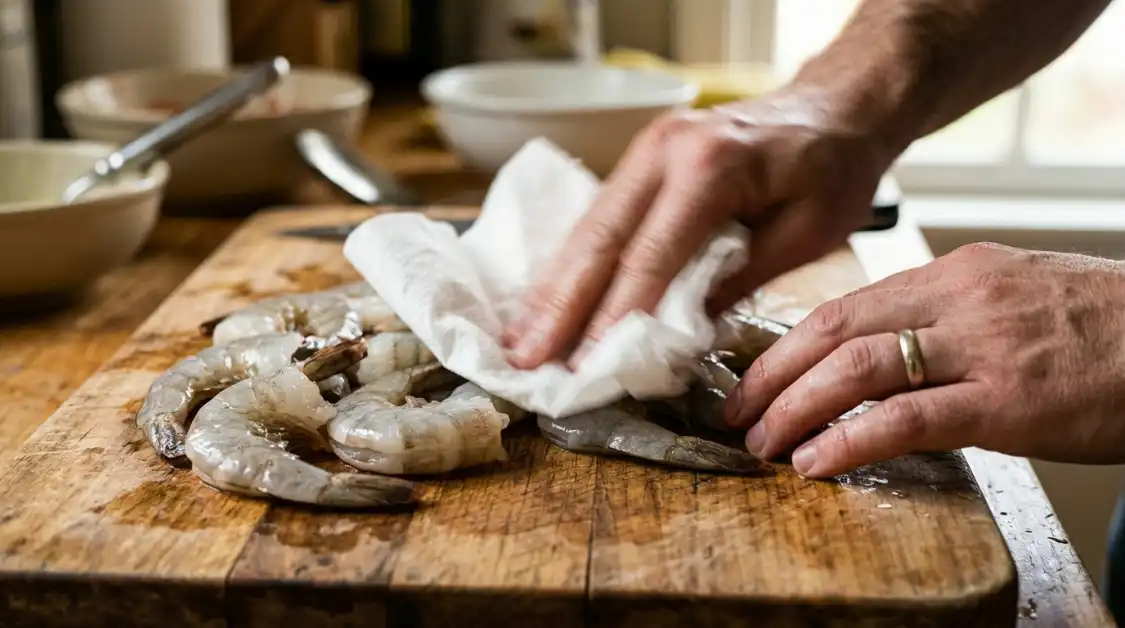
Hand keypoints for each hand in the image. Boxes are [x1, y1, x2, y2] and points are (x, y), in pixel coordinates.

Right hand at [502, 86, 895, 369]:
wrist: (836, 105)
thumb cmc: (834, 168)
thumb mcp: (807, 232)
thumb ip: (740, 279)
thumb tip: (676, 332)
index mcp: (710, 167)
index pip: (650, 255)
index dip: (613, 316)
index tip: (585, 366)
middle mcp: (664, 150)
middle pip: (599, 239)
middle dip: (558, 306)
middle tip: (524, 361)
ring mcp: (646, 149)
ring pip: (587, 227)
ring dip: (552, 288)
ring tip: (519, 341)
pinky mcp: (642, 159)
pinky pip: (597, 217)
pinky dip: (570, 264)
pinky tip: (546, 301)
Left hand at [724, 242, 1124, 477]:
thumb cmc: (1101, 328)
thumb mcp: (1013, 297)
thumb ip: (945, 316)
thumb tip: (879, 351)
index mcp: (955, 274)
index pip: (846, 304)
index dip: (788, 343)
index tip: (753, 375)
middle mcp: (959, 299)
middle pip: (834, 329)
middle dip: (772, 374)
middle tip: (735, 412)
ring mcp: (982, 347)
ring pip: (858, 368)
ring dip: (796, 408)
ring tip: (763, 441)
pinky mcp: (1008, 401)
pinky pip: (907, 418)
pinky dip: (850, 440)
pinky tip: (817, 460)